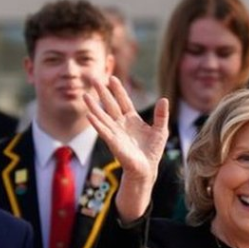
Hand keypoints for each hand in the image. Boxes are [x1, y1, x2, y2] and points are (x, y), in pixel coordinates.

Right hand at [84, 76, 169, 220]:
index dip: (118, 90)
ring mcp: (116, 133)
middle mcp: (121, 124)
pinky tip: (89, 115)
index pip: (123, 101)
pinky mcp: (113, 143)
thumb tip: (164, 99)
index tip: (112, 78)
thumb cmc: (152, 151)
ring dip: (93, 106)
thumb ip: (161, 115)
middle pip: (110, 104)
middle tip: (94, 78)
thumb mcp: (161, 130)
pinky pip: (103, 131)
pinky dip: (96, 123)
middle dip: (102, 92)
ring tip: (85, 95)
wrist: (147, 169)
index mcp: (132, 119)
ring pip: (102, 116)